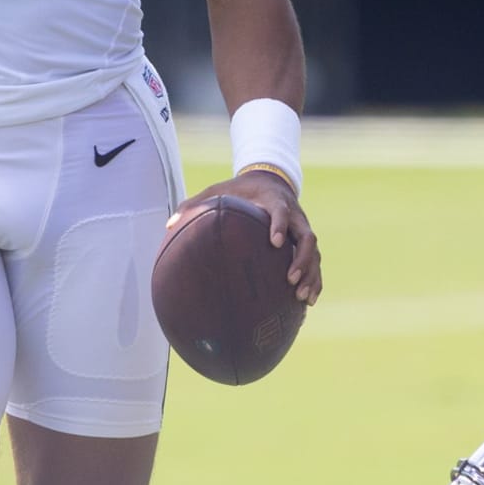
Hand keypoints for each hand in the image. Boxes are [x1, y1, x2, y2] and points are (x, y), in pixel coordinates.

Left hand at [171, 172, 322, 306]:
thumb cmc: (240, 190)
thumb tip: (168, 225)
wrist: (271, 180)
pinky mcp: (304, 242)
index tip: (274, 243)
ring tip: (302, 298)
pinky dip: (315, 280)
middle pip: (307, 236)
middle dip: (302, 259)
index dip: (280, 225)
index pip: (281, 211)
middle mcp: (294, 216)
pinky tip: (307, 303)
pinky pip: (315, 262)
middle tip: (290, 280)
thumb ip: (195, 205)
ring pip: (314, 252)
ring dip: (311, 274)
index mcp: (273, 202)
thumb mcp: (217, 190)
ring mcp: (301, 229)